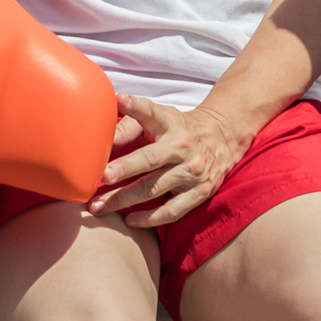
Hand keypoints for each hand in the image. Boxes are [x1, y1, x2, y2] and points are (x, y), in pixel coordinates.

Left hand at [92, 93, 257, 230]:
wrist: (222, 139)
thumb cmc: (178, 129)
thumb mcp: (160, 118)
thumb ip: (130, 126)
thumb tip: (105, 139)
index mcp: (170, 123)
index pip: (152, 112)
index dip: (135, 106)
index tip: (119, 100)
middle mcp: (182, 146)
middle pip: (150, 159)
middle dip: (125, 168)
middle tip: (101, 176)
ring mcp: (192, 171)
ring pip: (155, 188)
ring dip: (124, 199)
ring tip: (98, 206)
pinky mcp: (200, 192)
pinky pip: (172, 210)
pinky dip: (150, 218)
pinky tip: (129, 221)